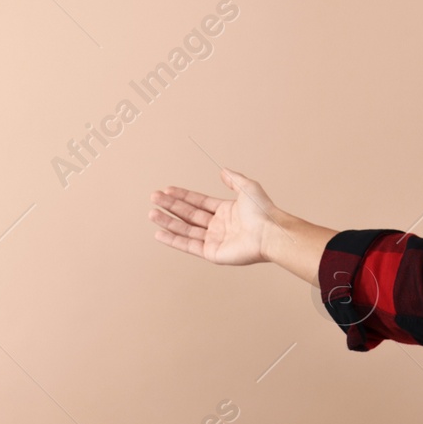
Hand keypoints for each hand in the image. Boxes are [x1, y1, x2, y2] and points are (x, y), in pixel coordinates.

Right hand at [149, 167, 279, 265]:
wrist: (270, 232)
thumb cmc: (263, 212)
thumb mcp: (248, 187)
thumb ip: (233, 179)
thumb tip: (223, 170)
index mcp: (226, 211)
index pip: (198, 202)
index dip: (182, 196)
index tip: (167, 190)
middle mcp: (219, 226)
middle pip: (189, 215)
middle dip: (171, 206)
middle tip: (154, 198)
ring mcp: (215, 240)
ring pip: (185, 230)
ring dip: (168, 221)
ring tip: (152, 213)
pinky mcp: (212, 253)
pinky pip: (189, 245)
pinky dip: (173, 239)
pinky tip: (159, 233)